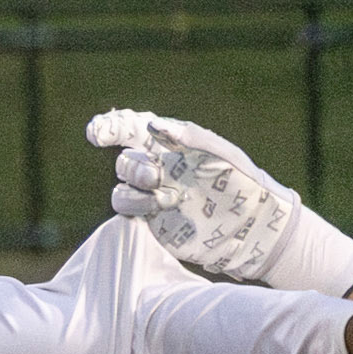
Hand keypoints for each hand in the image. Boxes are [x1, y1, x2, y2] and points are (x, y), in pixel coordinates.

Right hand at [85, 109, 352, 294]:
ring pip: (121, 189)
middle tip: (155, 175)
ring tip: (163, 198)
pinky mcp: (153, 224)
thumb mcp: (223, 153)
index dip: (110, 127)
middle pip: (124, 161)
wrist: (255, 228)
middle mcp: (158, 169)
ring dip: (133, 190)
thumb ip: (190, 136)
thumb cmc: (244, 183)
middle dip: (133, 166)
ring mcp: (153, 197)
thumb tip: (153, 125)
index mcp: (171, 145)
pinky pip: (127, 214)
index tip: (97, 133)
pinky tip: (160, 209)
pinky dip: (136, 208)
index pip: (131, 129)